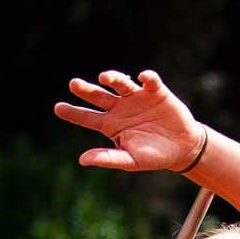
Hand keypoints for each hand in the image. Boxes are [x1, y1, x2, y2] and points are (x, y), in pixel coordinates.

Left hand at [54, 69, 205, 174]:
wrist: (182, 148)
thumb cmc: (153, 156)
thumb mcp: (130, 160)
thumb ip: (108, 158)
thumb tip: (82, 160)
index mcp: (111, 125)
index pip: (87, 117)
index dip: (73, 113)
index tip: (58, 108)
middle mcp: (120, 108)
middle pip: (98, 96)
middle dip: (86, 90)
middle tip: (73, 84)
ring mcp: (137, 98)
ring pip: (120, 84)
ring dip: (113, 78)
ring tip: (105, 77)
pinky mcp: (156, 91)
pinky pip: (149, 81)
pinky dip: (146, 78)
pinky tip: (142, 78)